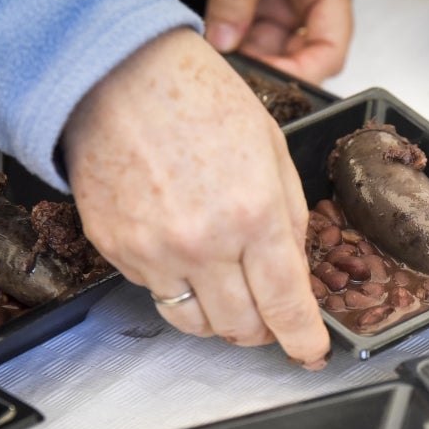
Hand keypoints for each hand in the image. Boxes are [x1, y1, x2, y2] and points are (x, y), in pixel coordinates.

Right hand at [61, 27, 329, 369]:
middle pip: (242, 328)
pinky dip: (179, 288)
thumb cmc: (199, 98)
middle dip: (264, 330)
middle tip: (270, 314)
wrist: (117, 75)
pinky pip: (157, 295)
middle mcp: (203, 244)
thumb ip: (290, 217)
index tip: (311, 354)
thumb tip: (294, 270)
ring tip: (227, 287)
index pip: (286, 305)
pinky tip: (183, 251)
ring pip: (197, 326)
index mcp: (254, 214)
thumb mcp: (271, 149)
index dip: (303, 340)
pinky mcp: (117, 251)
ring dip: (221, 319)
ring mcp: (154, 253)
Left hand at [204, 0, 356, 84]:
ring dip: (242, 58)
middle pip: (296, 56)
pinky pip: (246, 28)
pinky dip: (228, 40)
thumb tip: (223, 39)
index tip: (268, 88)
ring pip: (267, 47)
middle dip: (265, 71)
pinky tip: (211, 45)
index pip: (329, 52)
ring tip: (217, 61)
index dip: (301, 78)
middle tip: (232, 79)